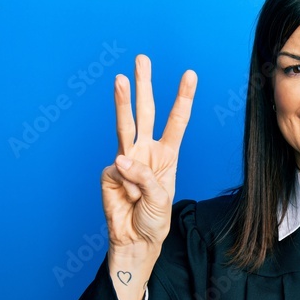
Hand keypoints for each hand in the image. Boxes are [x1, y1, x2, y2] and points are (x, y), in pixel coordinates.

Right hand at [101, 54, 196, 256]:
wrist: (135, 240)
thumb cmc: (154, 219)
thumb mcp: (160, 198)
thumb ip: (142, 176)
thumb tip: (119, 158)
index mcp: (167, 154)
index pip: (176, 121)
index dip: (183, 98)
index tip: (189, 74)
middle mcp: (146, 151)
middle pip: (145, 112)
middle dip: (144, 85)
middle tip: (142, 58)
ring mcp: (126, 159)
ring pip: (124, 125)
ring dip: (122, 101)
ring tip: (120, 79)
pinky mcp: (109, 172)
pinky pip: (118, 172)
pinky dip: (126, 187)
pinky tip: (127, 198)